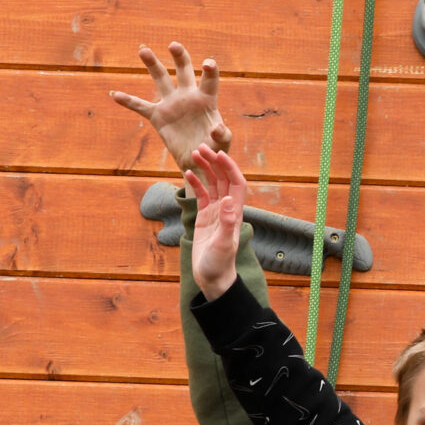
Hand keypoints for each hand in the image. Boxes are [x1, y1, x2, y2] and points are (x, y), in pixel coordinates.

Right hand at [109, 42, 231, 171]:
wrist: (197, 162)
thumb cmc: (214, 151)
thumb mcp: (222, 145)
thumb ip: (223, 136)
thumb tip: (218, 129)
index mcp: (206, 101)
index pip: (209, 81)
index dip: (210, 71)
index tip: (208, 62)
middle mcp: (188, 97)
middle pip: (184, 71)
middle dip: (180, 57)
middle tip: (174, 45)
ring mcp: (171, 104)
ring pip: (161, 79)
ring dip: (152, 64)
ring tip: (143, 49)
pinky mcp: (158, 116)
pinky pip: (140, 106)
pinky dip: (128, 101)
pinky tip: (115, 94)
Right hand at [182, 144, 247, 300]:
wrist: (212, 278)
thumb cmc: (219, 264)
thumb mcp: (223, 244)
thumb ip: (227, 223)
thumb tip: (229, 200)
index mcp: (235, 213)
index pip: (237, 184)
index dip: (230, 168)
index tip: (219, 154)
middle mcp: (228, 210)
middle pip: (224, 179)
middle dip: (215, 162)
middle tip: (201, 147)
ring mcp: (216, 213)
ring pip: (213, 184)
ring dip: (206, 169)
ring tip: (194, 154)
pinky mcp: (205, 218)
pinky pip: (201, 195)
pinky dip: (196, 183)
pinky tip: (188, 173)